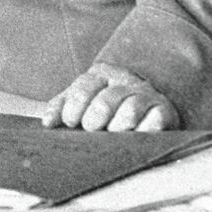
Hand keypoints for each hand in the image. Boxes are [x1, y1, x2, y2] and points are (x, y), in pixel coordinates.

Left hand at [43, 63, 178, 130]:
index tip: (70, 122)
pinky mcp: (164, 111)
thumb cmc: (106, 106)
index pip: (85, 86)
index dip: (74, 106)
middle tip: (91, 129)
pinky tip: (134, 137)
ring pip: (130, 111)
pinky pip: (153, 123)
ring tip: (112, 133)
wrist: (147, 104)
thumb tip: (48, 123)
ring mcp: (146, 95)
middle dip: (94, 119)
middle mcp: (125, 82)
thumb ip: (62, 107)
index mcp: (101, 75)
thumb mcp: (82, 100)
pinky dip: (141, 133)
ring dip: (117, 127)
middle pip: (106, 100)